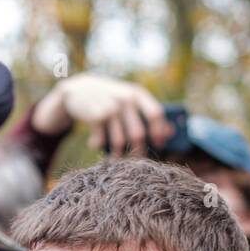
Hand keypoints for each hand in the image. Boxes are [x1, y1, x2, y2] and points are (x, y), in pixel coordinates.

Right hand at [31, 72, 173, 154]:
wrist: (79, 89)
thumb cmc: (111, 99)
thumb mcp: (129, 100)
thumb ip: (147, 113)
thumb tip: (170, 133)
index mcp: (138, 94)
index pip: (156, 114)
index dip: (160, 132)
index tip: (160, 145)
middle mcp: (125, 99)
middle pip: (138, 134)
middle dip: (138, 151)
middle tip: (136, 161)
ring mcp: (110, 107)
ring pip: (120, 141)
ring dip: (118, 154)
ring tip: (115, 158)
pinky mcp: (95, 115)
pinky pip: (102, 141)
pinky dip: (99, 146)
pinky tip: (95, 144)